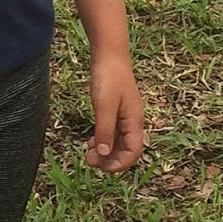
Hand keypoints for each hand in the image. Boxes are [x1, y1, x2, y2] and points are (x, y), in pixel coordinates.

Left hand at [86, 51, 146, 173]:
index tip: (100, 167)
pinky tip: (92, 141)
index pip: (133, 152)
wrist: (109, 54)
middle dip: (110, 159)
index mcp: (134, 121)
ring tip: (88, 152)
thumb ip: (104, 130)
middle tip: (89, 160)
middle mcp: (133, 121)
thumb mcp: (104, 106)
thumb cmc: (108, 78)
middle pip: (127, 150)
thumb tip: (104, 154)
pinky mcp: (117, 110)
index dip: (119, 164)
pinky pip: (114, 132)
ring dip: (106, 151)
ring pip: (120, 142)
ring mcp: (126, 116)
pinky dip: (104, 140)